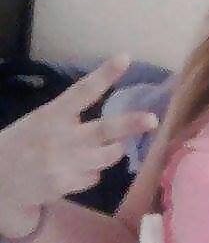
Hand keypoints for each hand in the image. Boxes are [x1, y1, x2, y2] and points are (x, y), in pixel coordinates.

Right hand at [0, 54, 158, 236]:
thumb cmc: (21, 145)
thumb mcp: (38, 122)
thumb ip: (66, 118)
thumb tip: (104, 121)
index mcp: (50, 115)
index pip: (81, 91)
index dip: (104, 74)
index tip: (124, 58)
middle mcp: (60, 138)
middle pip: (105, 130)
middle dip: (131, 124)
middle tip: (153, 119)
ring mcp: (65, 164)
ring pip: (109, 155)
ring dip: (113, 151)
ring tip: (100, 149)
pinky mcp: (68, 184)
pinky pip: (95, 175)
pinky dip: (90, 172)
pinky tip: (71, 171)